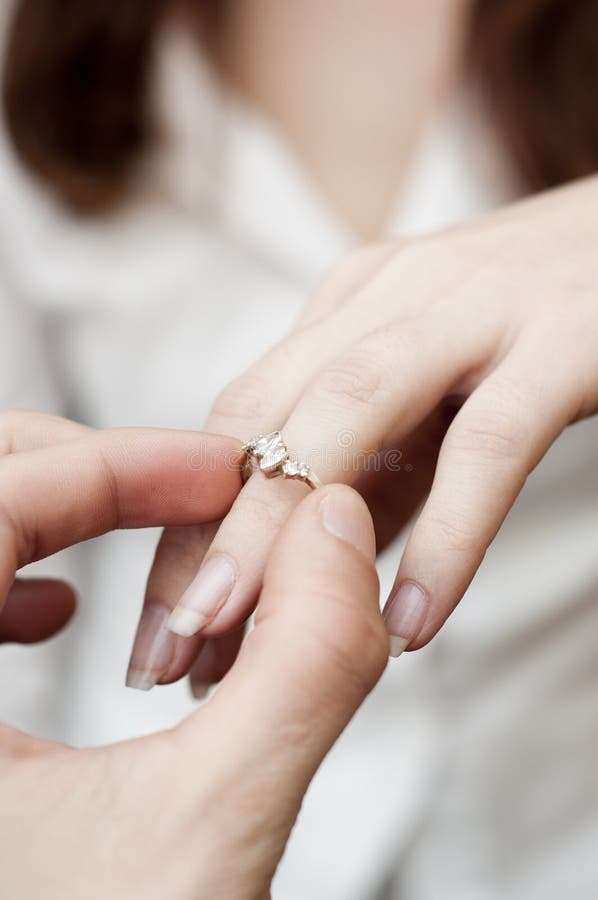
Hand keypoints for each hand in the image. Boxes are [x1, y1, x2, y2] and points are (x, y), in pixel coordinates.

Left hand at [1, 410, 386, 899]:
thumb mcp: (209, 837)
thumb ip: (302, 666)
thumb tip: (334, 527)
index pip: (1, 497)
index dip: (123, 463)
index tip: (223, 471)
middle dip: (78, 470)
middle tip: (184, 489)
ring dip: (40, 514)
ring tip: (131, 538)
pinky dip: (1, 579)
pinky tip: (57, 615)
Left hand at [131, 175, 597, 684]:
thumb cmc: (533, 326)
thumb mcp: (434, 393)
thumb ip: (375, 473)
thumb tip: (302, 577)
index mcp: (348, 309)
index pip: (236, 422)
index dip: (186, 527)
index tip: (164, 627)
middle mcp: (388, 297)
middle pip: (265, 418)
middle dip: (207, 543)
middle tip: (170, 658)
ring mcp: (473, 308)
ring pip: (349, 413)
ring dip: (284, 535)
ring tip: (247, 647)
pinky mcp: (562, 341)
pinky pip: (490, 446)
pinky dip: (445, 539)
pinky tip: (411, 625)